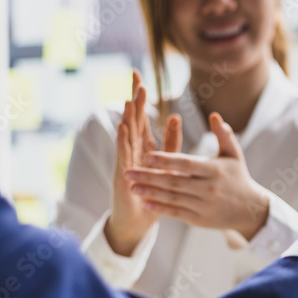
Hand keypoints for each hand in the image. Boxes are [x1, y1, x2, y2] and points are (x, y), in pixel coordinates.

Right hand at [104, 71, 180, 255]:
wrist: (138, 221)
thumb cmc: (151, 192)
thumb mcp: (164, 163)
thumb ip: (170, 142)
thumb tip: (175, 117)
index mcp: (143, 146)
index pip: (142, 117)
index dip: (140, 98)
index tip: (141, 77)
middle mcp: (132, 151)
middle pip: (133, 119)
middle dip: (134, 98)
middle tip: (135, 76)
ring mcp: (125, 161)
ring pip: (127, 134)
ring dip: (129, 116)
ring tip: (131, 97)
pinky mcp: (122, 174)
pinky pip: (123, 155)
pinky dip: (122, 140)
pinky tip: (123, 127)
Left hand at [125, 112, 270, 239]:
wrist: (250, 210)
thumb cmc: (238, 177)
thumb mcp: (234, 154)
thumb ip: (223, 134)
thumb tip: (214, 115)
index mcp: (214, 170)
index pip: (186, 164)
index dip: (166, 160)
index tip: (147, 156)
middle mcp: (208, 188)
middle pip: (173, 181)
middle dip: (149, 177)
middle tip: (127, 171)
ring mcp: (203, 205)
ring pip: (172, 198)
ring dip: (149, 193)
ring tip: (131, 186)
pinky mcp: (199, 220)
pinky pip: (176, 213)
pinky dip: (160, 208)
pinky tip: (145, 203)